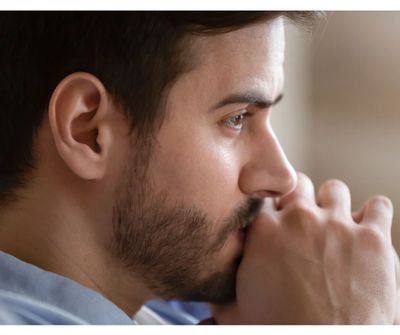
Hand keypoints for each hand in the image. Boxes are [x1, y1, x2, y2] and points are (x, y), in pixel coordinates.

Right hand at [212, 173, 397, 323]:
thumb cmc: (277, 332)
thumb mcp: (233, 312)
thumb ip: (218, 290)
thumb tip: (205, 285)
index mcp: (264, 231)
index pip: (265, 196)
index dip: (271, 207)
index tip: (276, 217)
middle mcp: (300, 219)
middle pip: (298, 184)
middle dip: (299, 198)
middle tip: (302, 219)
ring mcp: (338, 226)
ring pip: (335, 189)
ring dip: (333, 203)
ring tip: (334, 223)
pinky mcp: (373, 240)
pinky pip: (379, 206)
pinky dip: (374, 214)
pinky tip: (366, 230)